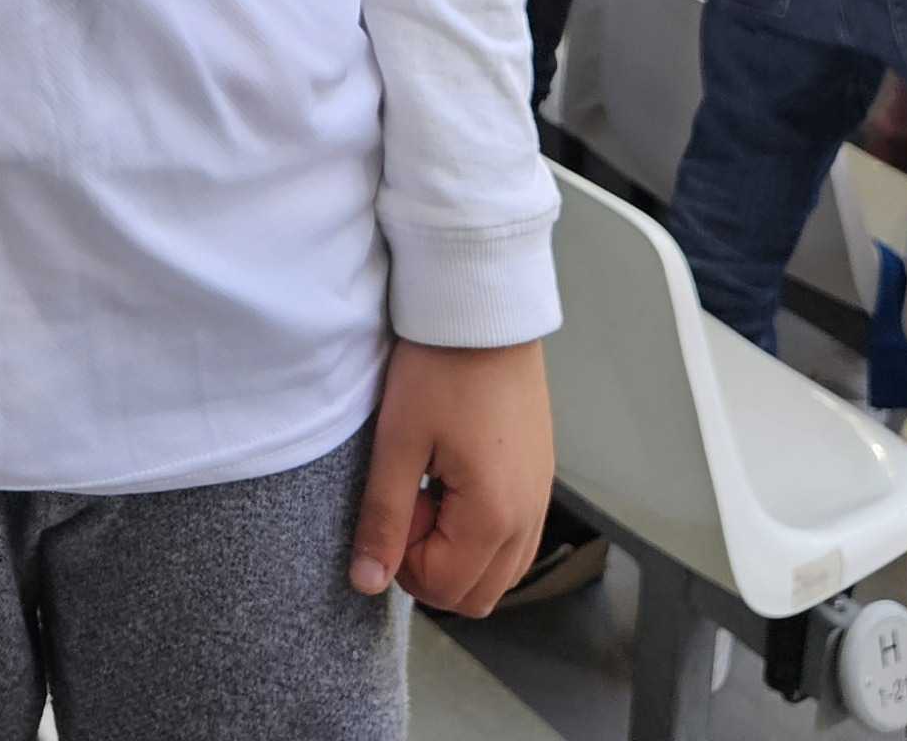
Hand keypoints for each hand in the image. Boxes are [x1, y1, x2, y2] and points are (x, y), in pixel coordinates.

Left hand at [351, 338, 552, 616]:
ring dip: (457, 553)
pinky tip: (453, 482)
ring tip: (430, 490)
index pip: (445, 589)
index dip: (404, 560)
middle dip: (432, 567)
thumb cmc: (439, 367)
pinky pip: (515, 540)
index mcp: (495, 514)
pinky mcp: (539, 478)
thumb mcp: (398, 442)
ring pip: (499, 572)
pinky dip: (480, 534)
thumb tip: (368, 581)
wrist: (483, 311)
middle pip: (477, 596)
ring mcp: (539, 497)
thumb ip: (383, 518)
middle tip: (408, 503)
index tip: (393, 505)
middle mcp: (528, 516)